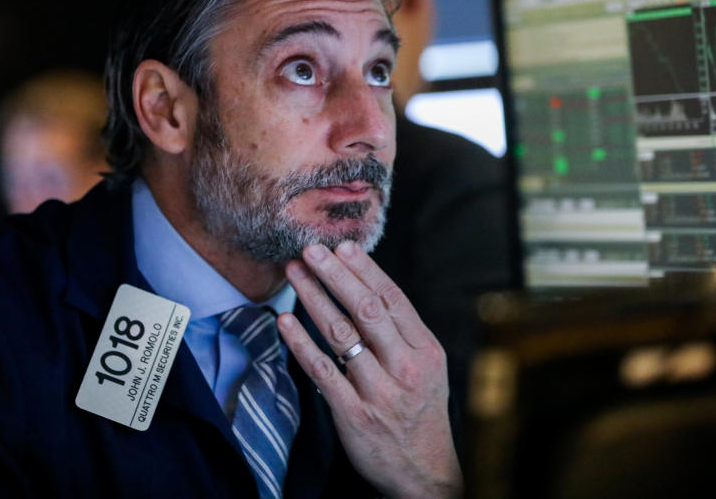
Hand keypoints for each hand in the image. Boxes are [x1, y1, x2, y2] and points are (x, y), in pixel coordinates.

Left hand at [278, 240, 462, 498]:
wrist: (424, 470)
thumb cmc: (421, 411)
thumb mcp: (429, 367)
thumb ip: (403, 332)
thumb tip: (369, 286)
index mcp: (424, 349)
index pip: (393, 299)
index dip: (366, 270)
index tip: (343, 246)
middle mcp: (404, 366)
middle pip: (366, 309)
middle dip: (336, 275)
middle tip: (312, 249)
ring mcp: (378, 390)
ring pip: (341, 333)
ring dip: (314, 298)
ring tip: (294, 273)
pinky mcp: (353, 412)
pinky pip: (322, 370)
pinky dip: (301, 342)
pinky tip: (286, 321)